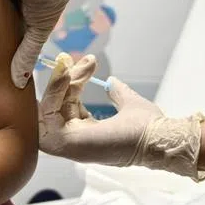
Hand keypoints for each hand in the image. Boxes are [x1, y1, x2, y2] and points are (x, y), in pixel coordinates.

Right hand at [39, 55, 204, 179]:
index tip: (88, 61)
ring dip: (56, 85)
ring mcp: (68, 144)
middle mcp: (73, 140)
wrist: (157, 137)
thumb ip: (117, 93)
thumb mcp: (127, 102)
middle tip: (72, 60)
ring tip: (69, 68)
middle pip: (53, 106)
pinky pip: (48, 116)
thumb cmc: (147, 127)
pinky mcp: (66, 143)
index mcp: (85, 133)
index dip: (71, 82)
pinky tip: (66, 77)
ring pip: (47, 109)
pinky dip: (53, 94)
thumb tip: (110, 82)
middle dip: (60, 80)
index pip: (66, 104)